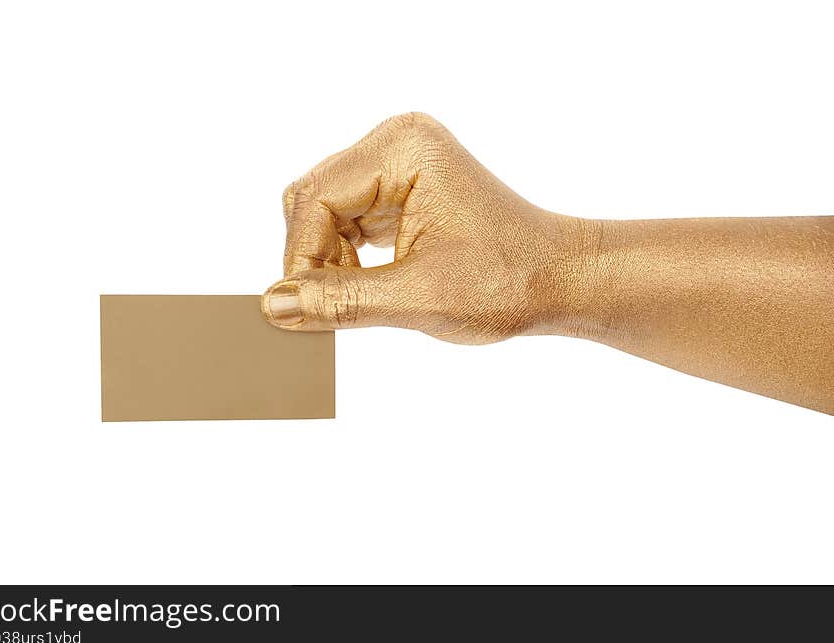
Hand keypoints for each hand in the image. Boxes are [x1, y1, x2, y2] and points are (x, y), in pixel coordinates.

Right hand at [262, 113, 586, 343]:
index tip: (298, 308)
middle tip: (324, 307)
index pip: (316, 199)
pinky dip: (344, 257)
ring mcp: (399, 163)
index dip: (300, 257)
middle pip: (313, 200)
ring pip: (325, 212)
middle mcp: (397, 143)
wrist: (559, 279)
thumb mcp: (420, 298)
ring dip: (327, 260)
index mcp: (403, 149)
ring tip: (351, 300)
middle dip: (312, 257)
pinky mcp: (402, 187)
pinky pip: (348, 219)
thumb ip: (342, 301)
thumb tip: (274, 305)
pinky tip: (363, 285)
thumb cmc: (509, 282)